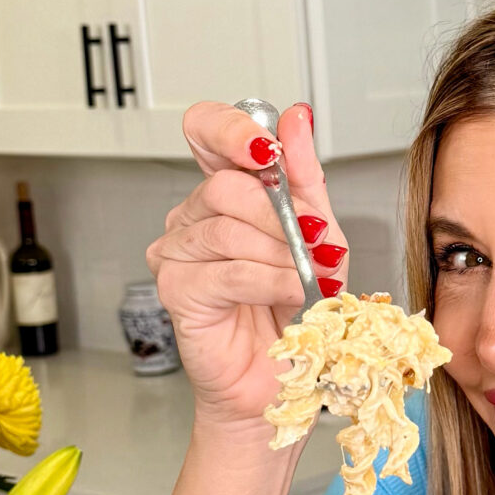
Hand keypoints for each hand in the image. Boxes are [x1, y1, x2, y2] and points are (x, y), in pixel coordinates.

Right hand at [148, 102, 347, 431]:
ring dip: (280, 255)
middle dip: (280, 216)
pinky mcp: (175, 288)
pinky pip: (227, 270)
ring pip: (228, 229)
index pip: (206, 129)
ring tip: (304, 279)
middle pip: (225, 184)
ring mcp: (177, 251)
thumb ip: (306, 177)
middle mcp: (193, 215)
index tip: (267, 150)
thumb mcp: (319, 233)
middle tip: (311, 244)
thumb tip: (296, 118)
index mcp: (225, 190)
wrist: (282, 375)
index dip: (232, 129)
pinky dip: (269, 280)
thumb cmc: (296, 307)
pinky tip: (288, 293)